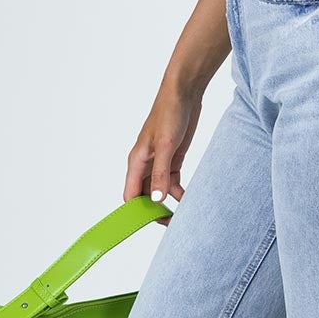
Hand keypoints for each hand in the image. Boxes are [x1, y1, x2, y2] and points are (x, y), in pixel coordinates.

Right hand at [122, 79, 203, 212]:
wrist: (184, 93)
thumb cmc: (169, 113)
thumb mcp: (166, 145)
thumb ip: (161, 174)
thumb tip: (156, 199)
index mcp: (136, 161)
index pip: (130, 195)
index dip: (137, 212)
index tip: (150, 224)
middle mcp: (145, 165)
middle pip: (144, 196)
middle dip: (154, 211)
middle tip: (171, 224)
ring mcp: (159, 162)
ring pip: (158, 191)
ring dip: (168, 203)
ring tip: (182, 215)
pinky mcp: (172, 159)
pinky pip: (172, 182)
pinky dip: (179, 192)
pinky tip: (189, 198)